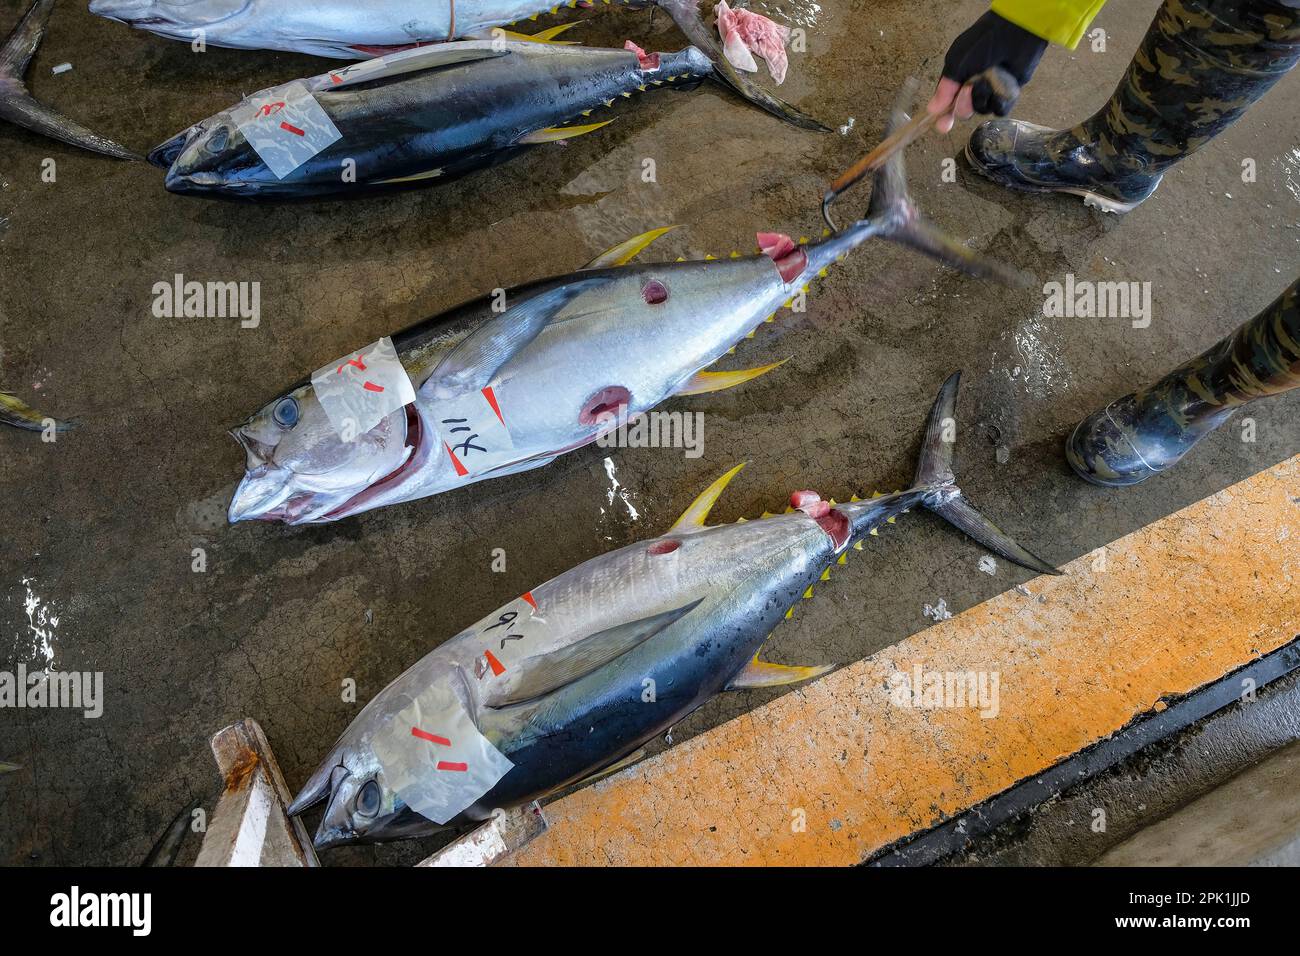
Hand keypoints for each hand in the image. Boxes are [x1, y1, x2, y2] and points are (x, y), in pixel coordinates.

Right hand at [926, 11, 1048, 131]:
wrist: (1013, 34)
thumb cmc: (983, 43)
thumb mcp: (956, 62)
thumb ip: (945, 88)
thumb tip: (933, 109)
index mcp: (959, 78)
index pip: (948, 102)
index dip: (944, 116)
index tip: (943, 125)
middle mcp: (974, 86)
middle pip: (964, 111)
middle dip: (964, 105)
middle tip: (967, 90)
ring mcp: (992, 91)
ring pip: (982, 110)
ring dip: (982, 98)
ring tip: (988, 80)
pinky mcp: (1008, 94)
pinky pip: (1000, 110)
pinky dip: (999, 102)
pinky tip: (1001, 89)